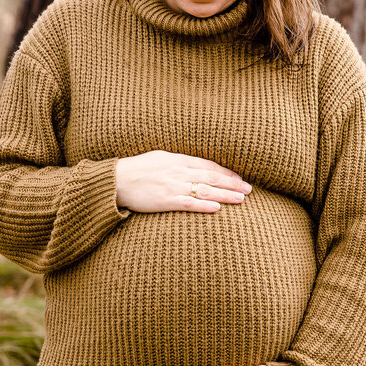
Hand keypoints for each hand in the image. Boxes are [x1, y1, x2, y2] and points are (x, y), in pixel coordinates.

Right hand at [115, 149, 251, 212]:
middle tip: (248, 189)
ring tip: (241, 199)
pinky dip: (204, 205)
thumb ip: (180, 161)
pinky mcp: (166, 201)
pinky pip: (189, 203)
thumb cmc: (138, 168)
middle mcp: (179, 172)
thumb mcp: (161, 157)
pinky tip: (218, 208)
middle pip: (212, 177)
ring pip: (205, 190)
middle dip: (232, 183)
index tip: (239, 178)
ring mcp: (173, 186)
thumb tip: (196, 165)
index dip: (226, 172)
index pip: (209, 165)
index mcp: (179, 160)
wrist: (117, 180)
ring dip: (225, 194)